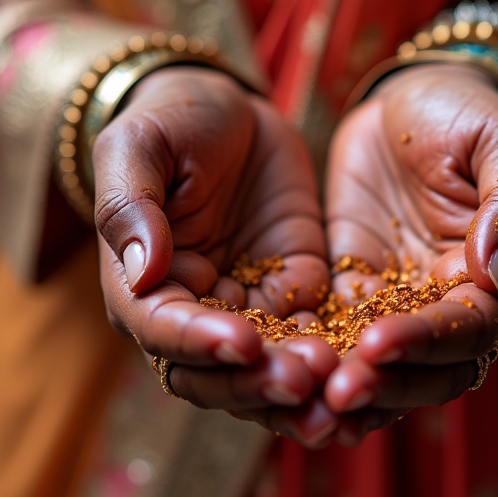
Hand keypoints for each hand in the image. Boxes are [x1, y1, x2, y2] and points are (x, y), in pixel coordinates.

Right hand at [93, 67, 329, 416]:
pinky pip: (315, 330)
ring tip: (341, 384)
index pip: (163, 330)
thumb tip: (143, 274)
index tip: (242, 344)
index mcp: (143, 283)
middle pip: (217, 371)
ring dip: (300, 383)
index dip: (199, 344)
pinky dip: (337, 351)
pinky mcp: (295, 287)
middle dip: (257, 382)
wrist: (231, 112)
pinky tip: (367, 362)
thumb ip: (130, 206)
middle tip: (304, 380)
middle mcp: (195, 306)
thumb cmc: (173, 121)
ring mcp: (247, 302)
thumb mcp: (140, 147)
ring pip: (268, 365)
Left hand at [322, 63, 497, 444]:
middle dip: (384, 383)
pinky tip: (281, 368)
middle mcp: (457, 305)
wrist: (409, 102)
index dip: (428, 342)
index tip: (377, 342)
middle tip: (334, 392)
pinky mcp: (356, 288)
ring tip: (304, 397)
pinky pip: (336, 332)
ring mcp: (403, 301)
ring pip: (380, 364)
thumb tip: (494, 271)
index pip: (472, 330)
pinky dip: (316, 355)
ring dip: (346, 383)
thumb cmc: (465, 114)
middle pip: (428, 367)